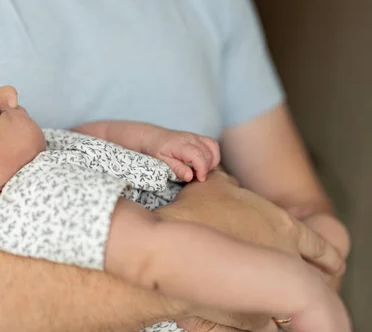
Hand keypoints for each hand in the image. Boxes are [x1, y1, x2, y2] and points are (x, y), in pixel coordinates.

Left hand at [143, 130, 219, 181]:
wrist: (152, 136)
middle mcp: (190, 138)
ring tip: (202, 170)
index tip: (200, 179)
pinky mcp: (198, 137)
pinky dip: (213, 155)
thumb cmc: (155, 149)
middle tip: (198, 177)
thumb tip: (190, 176)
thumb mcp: (162, 162)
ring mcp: (195, 136)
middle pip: (208, 153)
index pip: (198, 156)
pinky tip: (205, 163)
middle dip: (207, 168)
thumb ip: (176, 168)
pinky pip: (212, 144)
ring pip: (213, 147)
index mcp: (180, 145)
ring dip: (213, 161)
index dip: (202, 169)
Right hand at [155, 171, 345, 330]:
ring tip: (267, 302)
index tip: (331, 263)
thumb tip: (227, 182)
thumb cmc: (190, 213)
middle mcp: (284, 259)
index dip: (328, 257)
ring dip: (282, 304)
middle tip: (301, 283)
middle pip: (316, 279)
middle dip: (310, 281)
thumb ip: (229, 183)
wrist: (169, 247)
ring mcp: (269, 292)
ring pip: (290, 305)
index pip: (321, 247)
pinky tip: (245, 313)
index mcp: (283, 227)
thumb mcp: (213, 185)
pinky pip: (264, 325)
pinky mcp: (249, 318)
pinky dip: (258, 319)